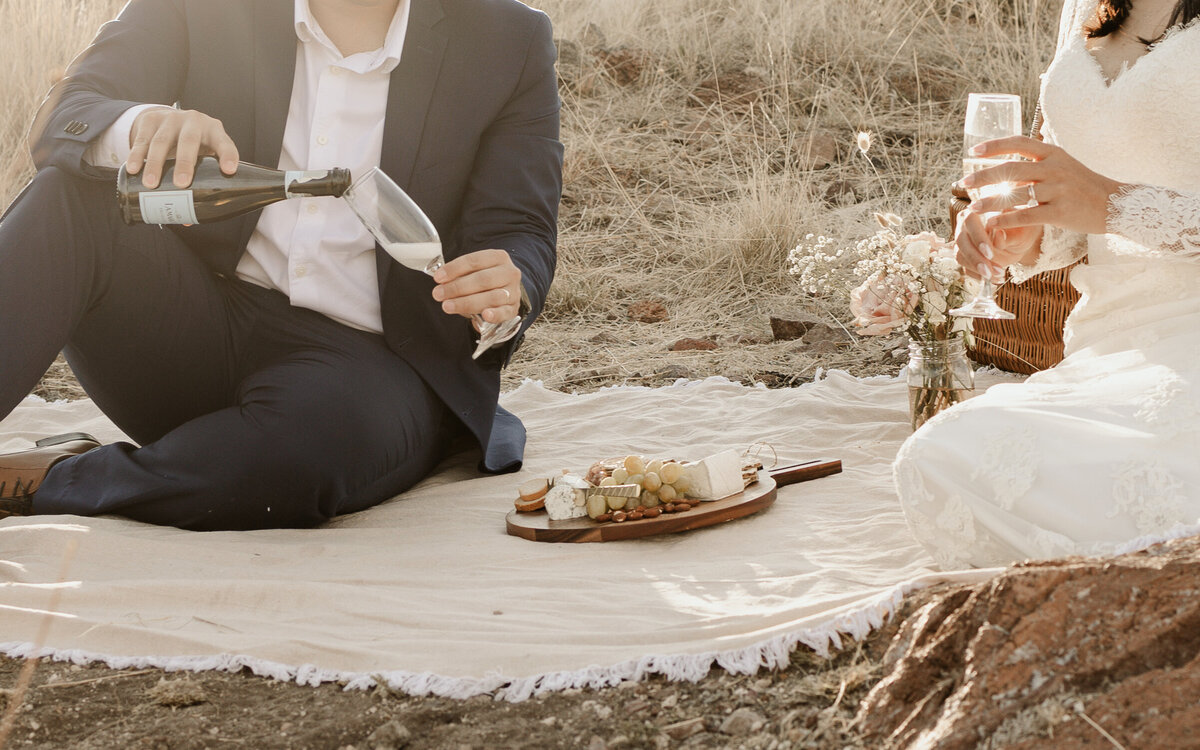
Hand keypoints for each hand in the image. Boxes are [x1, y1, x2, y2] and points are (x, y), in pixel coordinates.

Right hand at [125, 107, 238, 188]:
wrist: (170, 118)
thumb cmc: (194, 143)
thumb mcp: (205, 153)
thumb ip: (203, 178)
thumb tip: (192, 217)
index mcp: (214, 131)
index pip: (224, 143)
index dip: (228, 155)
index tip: (229, 170)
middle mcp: (194, 121)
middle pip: (189, 141)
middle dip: (185, 163)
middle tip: (181, 183)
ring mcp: (171, 119)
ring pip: (161, 141)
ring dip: (155, 163)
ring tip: (151, 184)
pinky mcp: (151, 120)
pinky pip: (142, 139)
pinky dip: (136, 155)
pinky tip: (133, 169)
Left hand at [431, 248, 523, 325]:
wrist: (505, 291)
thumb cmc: (485, 280)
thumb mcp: (474, 271)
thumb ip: (460, 275)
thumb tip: (442, 282)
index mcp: (498, 257)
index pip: (474, 261)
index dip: (454, 269)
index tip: (438, 278)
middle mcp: (509, 273)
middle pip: (482, 279)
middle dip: (457, 287)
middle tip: (438, 294)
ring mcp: (513, 291)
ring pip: (491, 297)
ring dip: (467, 302)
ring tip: (448, 306)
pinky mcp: (514, 308)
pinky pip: (505, 312)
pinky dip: (495, 314)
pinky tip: (485, 315)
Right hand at [955, 204, 1042, 281]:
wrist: (1022, 238)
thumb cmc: (1021, 228)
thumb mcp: (1021, 229)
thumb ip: (1009, 233)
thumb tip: (999, 235)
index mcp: (977, 212)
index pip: (970, 222)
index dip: (978, 238)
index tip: (990, 253)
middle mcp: (966, 226)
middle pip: (961, 242)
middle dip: (975, 258)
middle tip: (989, 271)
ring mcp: (964, 242)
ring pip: (960, 256)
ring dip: (977, 268)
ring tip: (997, 274)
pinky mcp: (966, 257)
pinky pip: (966, 268)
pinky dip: (979, 276)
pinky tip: (994, 279)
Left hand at [957, 135, 1123, 237]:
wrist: (1114, 204)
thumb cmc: (1082, 186)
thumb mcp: (1062, 165)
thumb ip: (1037, 162)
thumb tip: (1007, 159)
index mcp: (1053, 154)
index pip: (1019, 143)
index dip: (995, 146)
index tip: (974, 152)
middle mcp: (1054, 168)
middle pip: (1011, 168)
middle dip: (983, 175)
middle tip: (964, 182)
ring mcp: (1058, 190)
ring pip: (1015, 194)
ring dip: (990, 202)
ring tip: (972, 207)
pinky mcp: (1060, 212)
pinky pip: (1026, 215)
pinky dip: (1006, 219)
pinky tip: (992, 222)